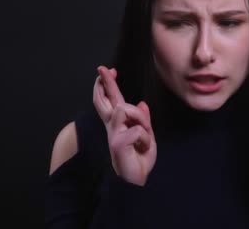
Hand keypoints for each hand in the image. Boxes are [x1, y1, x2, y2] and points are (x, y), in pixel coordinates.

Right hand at [93, 66, 156, 185]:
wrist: (137, 179)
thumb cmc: (140, 158)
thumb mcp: (146, 136)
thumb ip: (143, 120)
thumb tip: (142, 103)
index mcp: (119, 124)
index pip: (112, 101)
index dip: (107, 85)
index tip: (107, 70)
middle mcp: (113, 127)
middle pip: (105, 101)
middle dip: (105, 84)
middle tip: (103, 69)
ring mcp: (113, 134)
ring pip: (126, 110)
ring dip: (141, 121)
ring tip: (144, 136)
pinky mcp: (117, 143)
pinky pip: (138, 130)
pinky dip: (146, 139)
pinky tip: (142, 148)